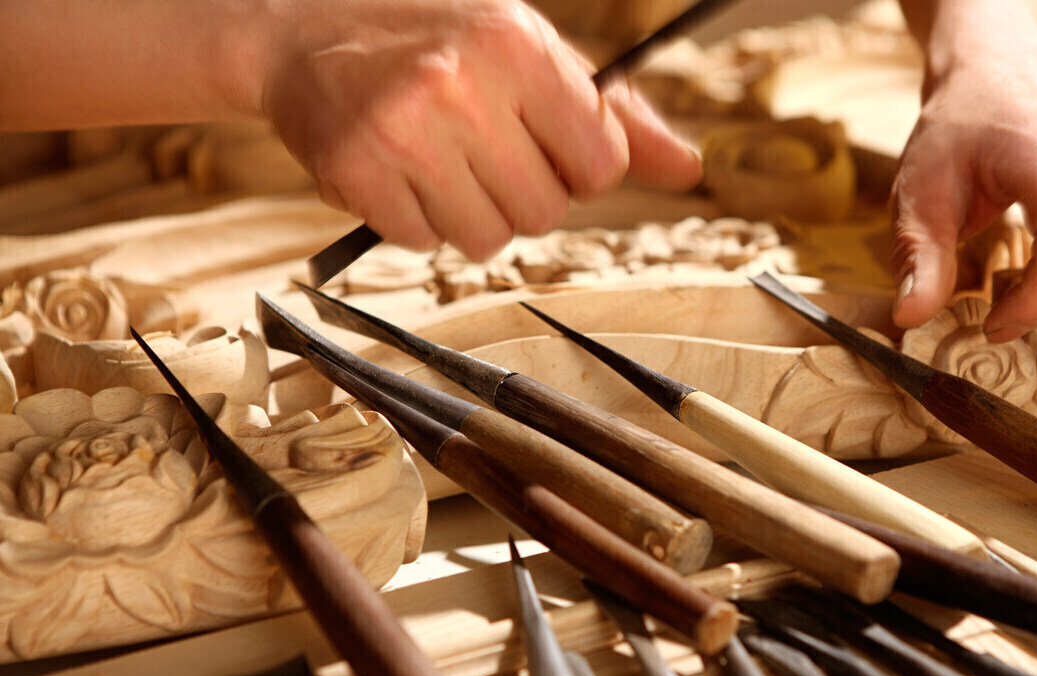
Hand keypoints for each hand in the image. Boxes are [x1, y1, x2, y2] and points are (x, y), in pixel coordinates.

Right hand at [261, 0, 700, 260]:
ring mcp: (404, 131)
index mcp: (519, 45)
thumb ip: (613, 114)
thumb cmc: (436, 36)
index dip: (577, 167)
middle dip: (521, 193)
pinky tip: (398, 168)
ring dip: (470, 214)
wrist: (301, 23)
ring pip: (486, 238)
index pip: (601, 164)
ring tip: (439, 159)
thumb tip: (687, 169)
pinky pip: (423, 242)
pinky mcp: (356, 171)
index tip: (542, 143)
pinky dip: (416, 220)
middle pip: (545, 211)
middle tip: (480, 149)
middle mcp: (462, 85)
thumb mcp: (530, 50)